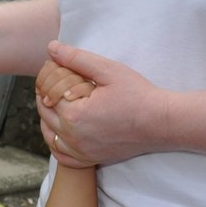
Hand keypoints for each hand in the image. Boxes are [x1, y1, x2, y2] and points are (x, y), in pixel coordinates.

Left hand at [38, 41, 164, 167]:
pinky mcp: (90, 159)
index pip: (47, 92)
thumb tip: (51, 47)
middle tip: (56, 80)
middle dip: (46, 94)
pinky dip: (56, 143)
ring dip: (48, 118)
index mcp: (74, 114)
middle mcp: (74, 137)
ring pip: (49, 135)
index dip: (49, 76)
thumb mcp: (108, 70)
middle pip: (45, 113)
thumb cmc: (137, 95)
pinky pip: (62, 156)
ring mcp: (81, 152)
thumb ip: (77, 59)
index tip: (55, 66)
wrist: (160, 122)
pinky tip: (61, 130)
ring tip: (58, 101)